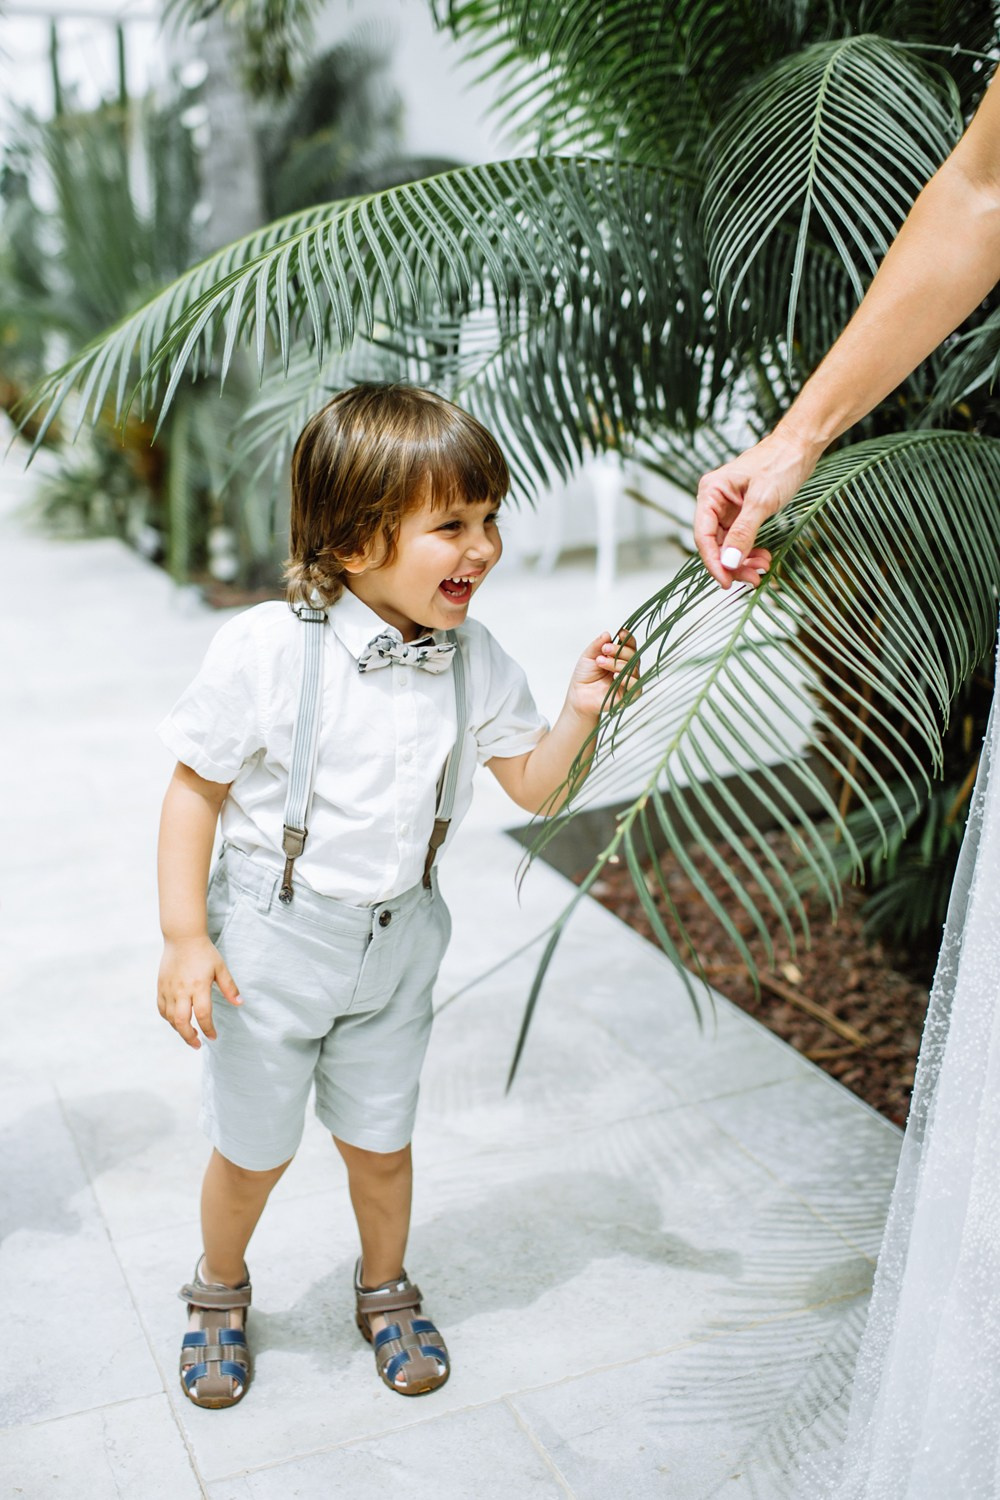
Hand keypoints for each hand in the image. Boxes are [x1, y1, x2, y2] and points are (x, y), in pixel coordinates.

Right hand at [156, 935, 240, 1048]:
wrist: (182, 937)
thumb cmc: (204, 952)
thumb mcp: (221, 968)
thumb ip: (229, 987)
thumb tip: (240, 1003)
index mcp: (199, 986)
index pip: (203, 1014)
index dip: (208, 1029)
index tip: (213, 1037)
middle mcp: (181, 990)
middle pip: (182, 1021)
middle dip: (189, 1037)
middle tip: (197, 1045)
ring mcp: (168, 989)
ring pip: (170, 1018)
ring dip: (179, 1030)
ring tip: (189, 1034)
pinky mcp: (160, 987)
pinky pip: (161, 1008)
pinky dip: (168, 1019)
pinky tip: (177, 1021)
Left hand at [567, 631, 640, 718]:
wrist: (578, 695)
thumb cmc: (584, 676)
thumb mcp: (588, 656)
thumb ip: (598, 645)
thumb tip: (607, 633)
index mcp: (620, 657)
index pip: (630, 646)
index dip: (628, 638)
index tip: (621, 633)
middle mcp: (627, 668)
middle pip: (633, 655)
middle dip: (619, 650)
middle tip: (604, 649)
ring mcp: (628, 681)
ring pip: (633, 669)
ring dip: (617, 663)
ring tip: (600, 662)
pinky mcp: (628, 695)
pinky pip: (635, 686)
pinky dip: (627, 679)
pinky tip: (615, 676)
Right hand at [694, 430, 819, 587]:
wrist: (801, 446)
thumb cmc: (781, 462)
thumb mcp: (762, 500)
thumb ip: (744, 532)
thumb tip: (729, 561)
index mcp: (711, 492)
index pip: (703, 535)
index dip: (713, 562)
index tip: (726, 581)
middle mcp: (715, 501)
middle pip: (715, 544)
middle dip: (733, 563)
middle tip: (753, 578)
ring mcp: (729, 508)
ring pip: (728, 545)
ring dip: (743, 560)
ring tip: (763, 567)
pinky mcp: (742, 513)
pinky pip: (741, 539)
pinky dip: (751, 551)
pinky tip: (764, 557)